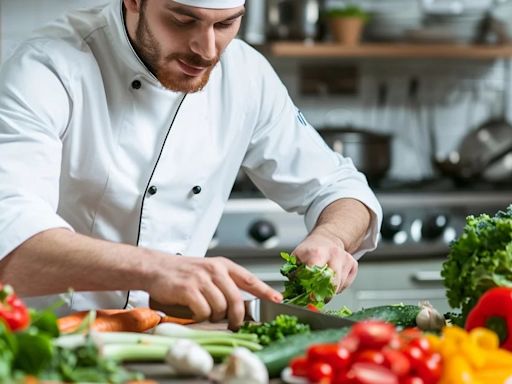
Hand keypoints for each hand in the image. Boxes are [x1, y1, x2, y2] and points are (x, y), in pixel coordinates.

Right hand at [146, 254, 281, 329]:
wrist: (156, 268)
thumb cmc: (183, 272)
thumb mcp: (208, 271)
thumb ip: (224, 283)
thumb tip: (240, 305)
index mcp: (222, 265)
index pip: (249, 278)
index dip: (264, 290)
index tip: (277, 299)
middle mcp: (214, 270)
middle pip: (236, 300)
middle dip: (237, 317)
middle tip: (234, 324)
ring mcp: (202, 279)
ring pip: (220, 308)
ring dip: (214, 316)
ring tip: (205, 312)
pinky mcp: (189, 289)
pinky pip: (204, 311)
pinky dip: (200, 317)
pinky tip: (194, 311)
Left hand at [292, 226, 357, 293]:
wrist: (327, 239)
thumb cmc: (310, 250)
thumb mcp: (297, 257)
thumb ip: (293, 273)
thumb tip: (289, 292)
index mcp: (318, 252)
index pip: (316, 274)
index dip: (311, 287)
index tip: (307, 295)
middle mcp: (334, 254)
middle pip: (331, 283)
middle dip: (322, 294)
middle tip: (315, 297)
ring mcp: (345, 259)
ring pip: (339, 286)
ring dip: (329, 291)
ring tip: (321, 286)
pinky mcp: (353, 265)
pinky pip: (345, 284)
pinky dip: (338, 287)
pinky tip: (331, 280)